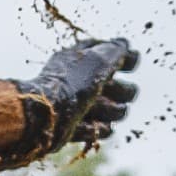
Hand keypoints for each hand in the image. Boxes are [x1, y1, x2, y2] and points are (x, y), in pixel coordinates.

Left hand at [10, 38, 138, 157]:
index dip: (124, 59)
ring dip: (110, 111)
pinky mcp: (75, 127)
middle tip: (108, 91)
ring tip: (94, 110)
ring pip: (115, 111)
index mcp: (80, 60)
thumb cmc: (70, 84)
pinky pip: (101, 130)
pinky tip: (88, 124)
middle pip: (121, 88)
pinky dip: (96, 128)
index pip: (110, 54)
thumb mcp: (97, 60)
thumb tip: (125, 45)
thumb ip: (115, 51)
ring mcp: (79, 106)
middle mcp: (80, 81)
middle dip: (122, 91)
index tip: (131, 64)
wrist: (44, 117)